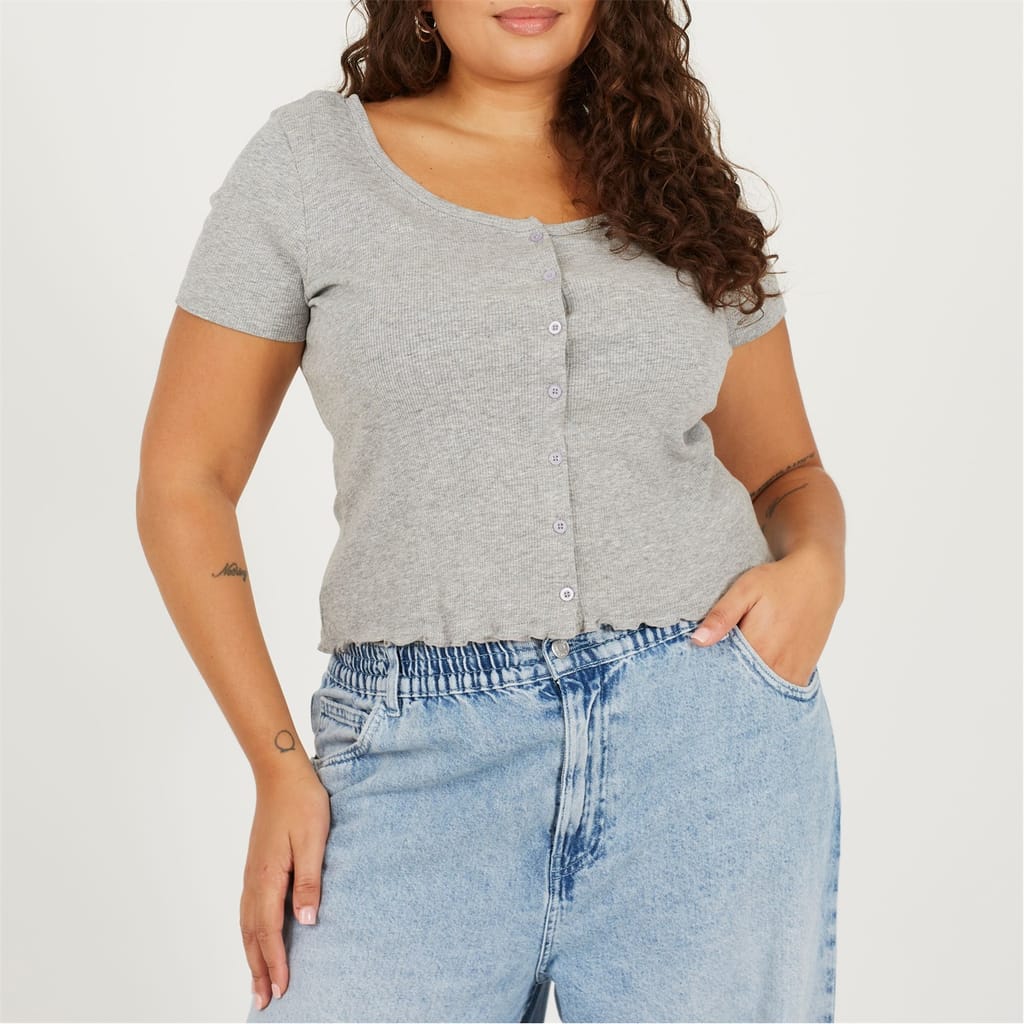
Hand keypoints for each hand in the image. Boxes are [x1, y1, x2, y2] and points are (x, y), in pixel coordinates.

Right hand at [241, 766, 329, 1011]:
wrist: (281, 774)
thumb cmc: (303, 803)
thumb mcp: (314, 840)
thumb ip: (309, 882)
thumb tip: (306, 923)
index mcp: (268, 877)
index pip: (269, 931)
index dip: (276, 962)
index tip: (283, 990)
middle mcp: (254, 880)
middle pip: (252, 935)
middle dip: (259, 970)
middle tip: (265, 1002)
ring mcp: (252, 874)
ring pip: (247, 925)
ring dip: (252, 956)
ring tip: (258, 983)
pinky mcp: (256, 866)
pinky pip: (249, 910)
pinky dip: (251, 934)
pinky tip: (257, 939)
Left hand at [689, 546, 842, 686]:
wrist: (819, 580)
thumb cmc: (778, 582)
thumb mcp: (745, 590)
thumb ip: (721, 616)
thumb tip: (697, 641)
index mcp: (758, 646)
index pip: (724, 673)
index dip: (710, 675)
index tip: (700, 672)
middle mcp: (776, 664)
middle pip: (743, 687)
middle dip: (727, 686)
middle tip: (713, 681)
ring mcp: (792, 671)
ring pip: (763, 693)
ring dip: (748, 690)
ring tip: (734, 679)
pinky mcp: (803, 672)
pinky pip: (781, 692)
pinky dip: (767, 691)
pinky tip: (756, 681)